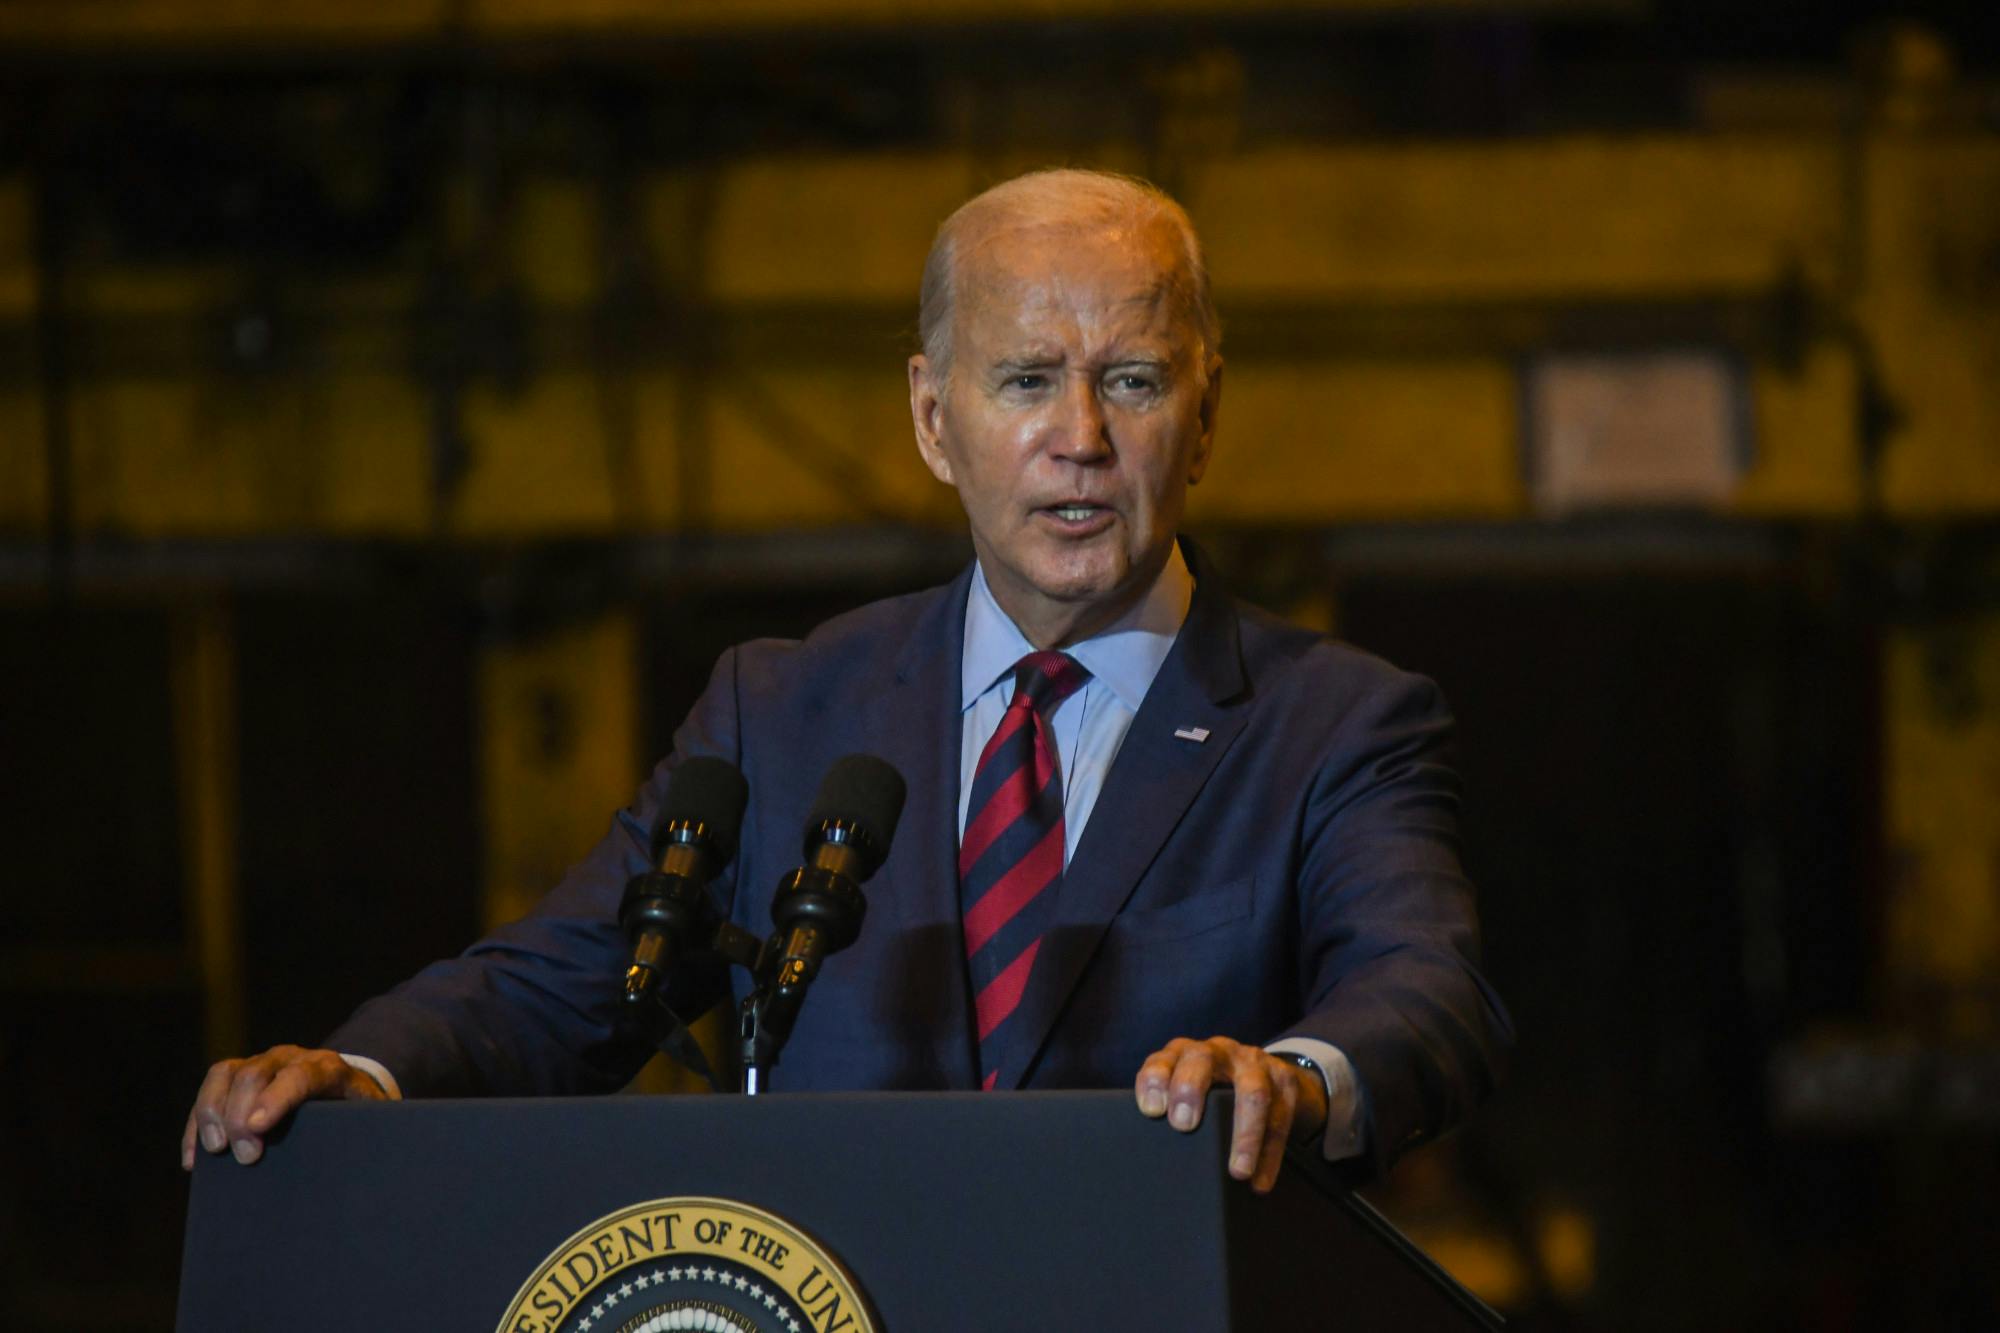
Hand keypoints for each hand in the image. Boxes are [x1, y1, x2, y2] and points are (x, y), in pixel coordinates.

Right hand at [181, 1045, 388, 1170]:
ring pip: (225, 1074)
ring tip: (214, 1150)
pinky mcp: (237, 1075)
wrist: (345, 1085)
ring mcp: (261, 1063)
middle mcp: (290, 1058)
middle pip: (255, 1074)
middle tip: (244, 1156)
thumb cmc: (358, 1111)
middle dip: (242, 1115)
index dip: (277, 1099)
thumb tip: (366, 1165)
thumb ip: (370, 1132)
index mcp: (327, 1068)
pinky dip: (197, 1122)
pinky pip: (210, 1088)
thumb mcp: (372, 1118)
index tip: (258, 1128)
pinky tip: (194, 1158)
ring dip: (212, 1111)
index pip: (300, 1076)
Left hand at [1134, 1036, 1328, 1193]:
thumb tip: (1151, 1156)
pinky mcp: (1285, 1080)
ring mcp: (1254, 1062)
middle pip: (1202, 1059)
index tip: (1151, 1110)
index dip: (1156, 1079)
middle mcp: (1219, 1051)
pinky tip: (1260, 1182)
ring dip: (1245, 1134)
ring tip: (1238, 1172)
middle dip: (1190, 1089)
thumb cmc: (1213, 1094)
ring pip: (1252, 1091)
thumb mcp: (1189, 1092)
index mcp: (1187, 1054)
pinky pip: (1281, 1117)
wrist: (1268, 1078)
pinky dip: (1270, 1154)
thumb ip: (1171, 1109)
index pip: (1165, 1058)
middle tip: (1184, 1126)